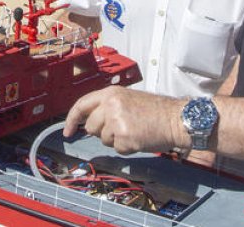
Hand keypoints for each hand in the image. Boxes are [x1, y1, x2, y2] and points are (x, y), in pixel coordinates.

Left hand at [63, 86, 181, 154]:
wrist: (176, 118)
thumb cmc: (155, 111)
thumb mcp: (127, 99)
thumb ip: (107, 106)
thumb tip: (90, 122)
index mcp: (110, 93)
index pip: (81, 105)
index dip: (71, 119)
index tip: (67, 131)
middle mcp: (110, 105)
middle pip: (91, 127)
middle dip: (102, 132)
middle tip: (123, 128)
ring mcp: (116, 121)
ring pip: (103, 139)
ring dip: (116, 140)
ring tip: (134, 130)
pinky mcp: (124, 137)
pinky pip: (117, 149)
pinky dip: (127, 148)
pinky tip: (139, 138)